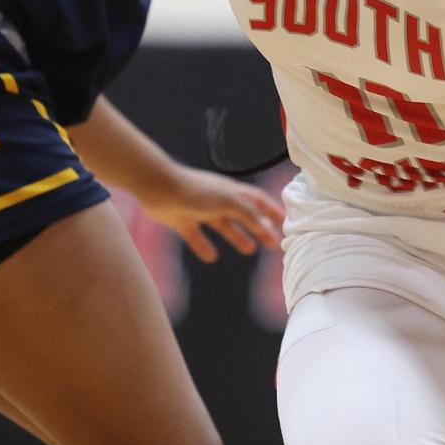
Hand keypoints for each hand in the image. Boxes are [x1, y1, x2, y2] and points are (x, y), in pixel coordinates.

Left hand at [140, 163, 283, 262]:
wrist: (158, 187)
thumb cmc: (195, 190)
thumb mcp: (228, 202)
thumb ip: (248, 215)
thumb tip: (267, 227)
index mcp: (231, 192)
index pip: (258, 201)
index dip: (272, 211)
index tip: (286, 222)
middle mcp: (218, 200)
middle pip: (244, 216)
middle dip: (259, 229)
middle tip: (273, 244)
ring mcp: (200, 210)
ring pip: (223, 225)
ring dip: (237, 237)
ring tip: (249, 250)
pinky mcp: (182, 220)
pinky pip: (196, 236)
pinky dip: (204, 246)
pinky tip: (211, 257)